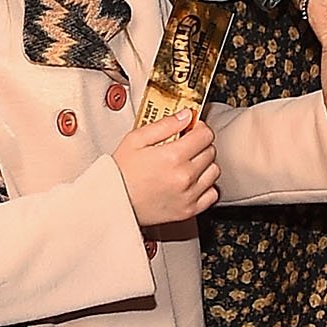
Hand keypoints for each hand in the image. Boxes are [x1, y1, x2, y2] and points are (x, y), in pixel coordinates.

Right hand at [113, 108, 220, 230]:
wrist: (111, 203)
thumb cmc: (120, 173)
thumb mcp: (135, 140)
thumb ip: (164, 124)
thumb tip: (186, 115)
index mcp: (172, 156)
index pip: (205, 135)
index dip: (199, 128)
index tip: (192, 129)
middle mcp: (184, 176)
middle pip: (210, 151)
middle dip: (200, 144)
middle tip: (185, 146)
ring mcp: (188, 195)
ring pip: (214, 171)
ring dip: (205, 164)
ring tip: (187, 164)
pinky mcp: (188, 210)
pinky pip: (212, 194)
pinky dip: (206, 186)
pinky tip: (192, 182)